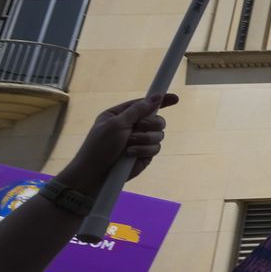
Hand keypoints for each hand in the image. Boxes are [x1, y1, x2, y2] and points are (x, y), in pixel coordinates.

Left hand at [58, 94, 177, 195]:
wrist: (95, 174)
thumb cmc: (100, 146)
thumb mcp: (116, 124)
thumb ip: (138, 110)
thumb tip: (157, 96)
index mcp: (122, 115)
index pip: (145, 104)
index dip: (161, 100)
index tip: (175, 99)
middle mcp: (133, 126)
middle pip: (157, 119)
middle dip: (150, 124)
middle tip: (139, 127)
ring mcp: (140, 141)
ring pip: (159, 134)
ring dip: (145, 138)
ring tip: (129, 145)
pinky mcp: (145, 155)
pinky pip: (156, 148)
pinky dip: (144, 150)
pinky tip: (131, 154)